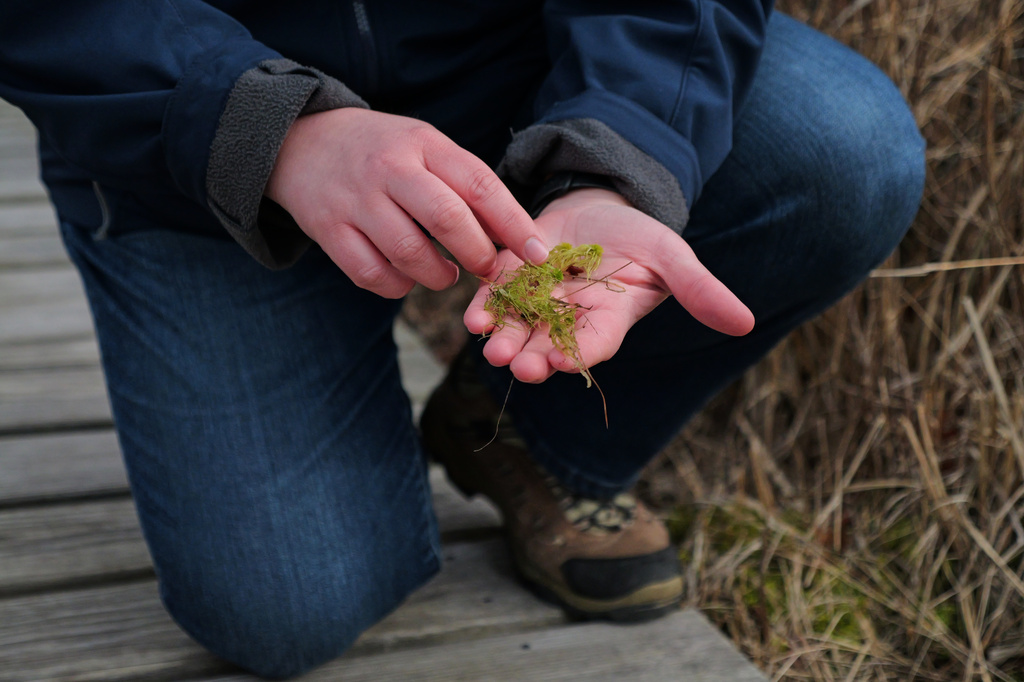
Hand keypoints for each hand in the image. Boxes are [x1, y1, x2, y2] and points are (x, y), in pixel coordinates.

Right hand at [265, 108, 547, 297]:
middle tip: (487, 269)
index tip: (538, 254)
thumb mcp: (424, 146)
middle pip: (447, 219)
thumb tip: (511, 238)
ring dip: (437, 276)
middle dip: (477, 254)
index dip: (514, 224)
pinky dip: (396, 286)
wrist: (302, 141)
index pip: (480, 184)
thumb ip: (464, 184)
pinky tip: (405, 278)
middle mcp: (389, 169)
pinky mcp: (328, 230)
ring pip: (408, 254)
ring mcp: (356, 200)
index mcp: (423, 144)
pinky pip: (371, 274)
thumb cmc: (382, 151)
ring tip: (445, 274)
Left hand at [464, 188, 754, 382]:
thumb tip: (746, 324)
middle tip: (516, 364)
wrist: (598, 204)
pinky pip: (495, 300)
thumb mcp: (671, 256)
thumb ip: (699, 290)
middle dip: (532, 356)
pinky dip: (485, 310)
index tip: (561, 363)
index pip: (593, 345)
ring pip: (517, 329)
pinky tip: (474, 318)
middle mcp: (568, 320)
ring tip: (491, 347)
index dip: (577, 356)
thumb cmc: (639, 236)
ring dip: (503, 339)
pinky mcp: (511, 280)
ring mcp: (537, 302)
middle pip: (548, 346)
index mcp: (607, 321)